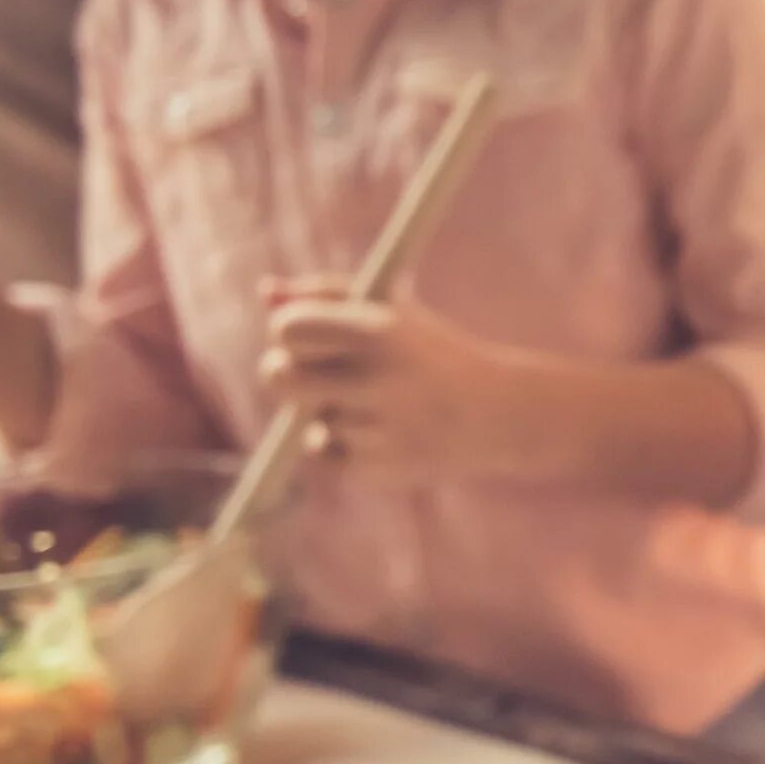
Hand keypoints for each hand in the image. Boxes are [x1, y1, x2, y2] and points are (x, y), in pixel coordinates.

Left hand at [259, 278, 541, 481]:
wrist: (498, 414)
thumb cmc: (435, 353)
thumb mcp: (392, 310)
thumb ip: (327, 295)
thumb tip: (266, 294)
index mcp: (380, 332)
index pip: (288, 330)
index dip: (290, 333)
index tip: (305, 337)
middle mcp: (379, 380)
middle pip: (278, 377)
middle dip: (287, 374)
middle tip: (313, 374)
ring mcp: (379, 429)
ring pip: (308, 419)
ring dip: (329, 412)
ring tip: (377, 406)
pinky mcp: (378, 469)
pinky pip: (323, 455)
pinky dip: (339, 446)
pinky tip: (377, 434)